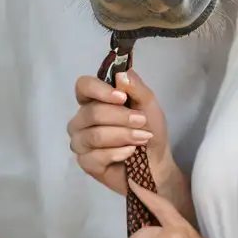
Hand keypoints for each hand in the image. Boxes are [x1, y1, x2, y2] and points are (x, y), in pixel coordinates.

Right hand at [68, 69, 173, 196]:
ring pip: (93, 135)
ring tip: (141, 138)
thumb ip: (136, 87)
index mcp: (95, 100)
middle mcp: (82, 119)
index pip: (83, 86)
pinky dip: (117, 153)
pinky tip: (129, 152)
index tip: (122, 97)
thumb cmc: (150, 129)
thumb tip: (120, 74)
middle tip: (142, 121)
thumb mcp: (149, 104)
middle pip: (91, 113)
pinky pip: (94, 156)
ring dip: (122, 135)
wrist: (156, 163)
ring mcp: (81, 142)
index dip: (99, 90)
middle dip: (121, 117)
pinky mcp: (85, 163)